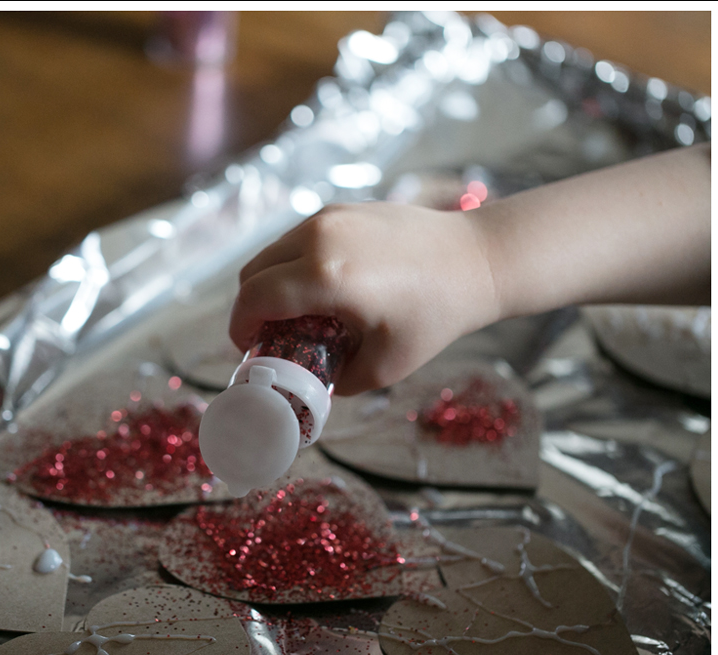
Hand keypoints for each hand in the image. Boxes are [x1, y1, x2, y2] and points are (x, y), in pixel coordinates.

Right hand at [230, 202, 499, 395]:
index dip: (240, 328)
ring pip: (272, 251)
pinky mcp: (343, 208)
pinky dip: (292, 263)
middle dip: (250, 307)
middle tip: (269, 335)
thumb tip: (314, 383)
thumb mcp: (384, 366)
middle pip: (252, 272)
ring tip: (295, 312)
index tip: (249, 348)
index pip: (254, 299)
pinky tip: (321, 287)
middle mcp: (318, 237)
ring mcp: (329, 216)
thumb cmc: (435, 314)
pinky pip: (297, 238)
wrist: (476, 260)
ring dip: (270, 283)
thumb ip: (337, 380)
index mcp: (325, 276)